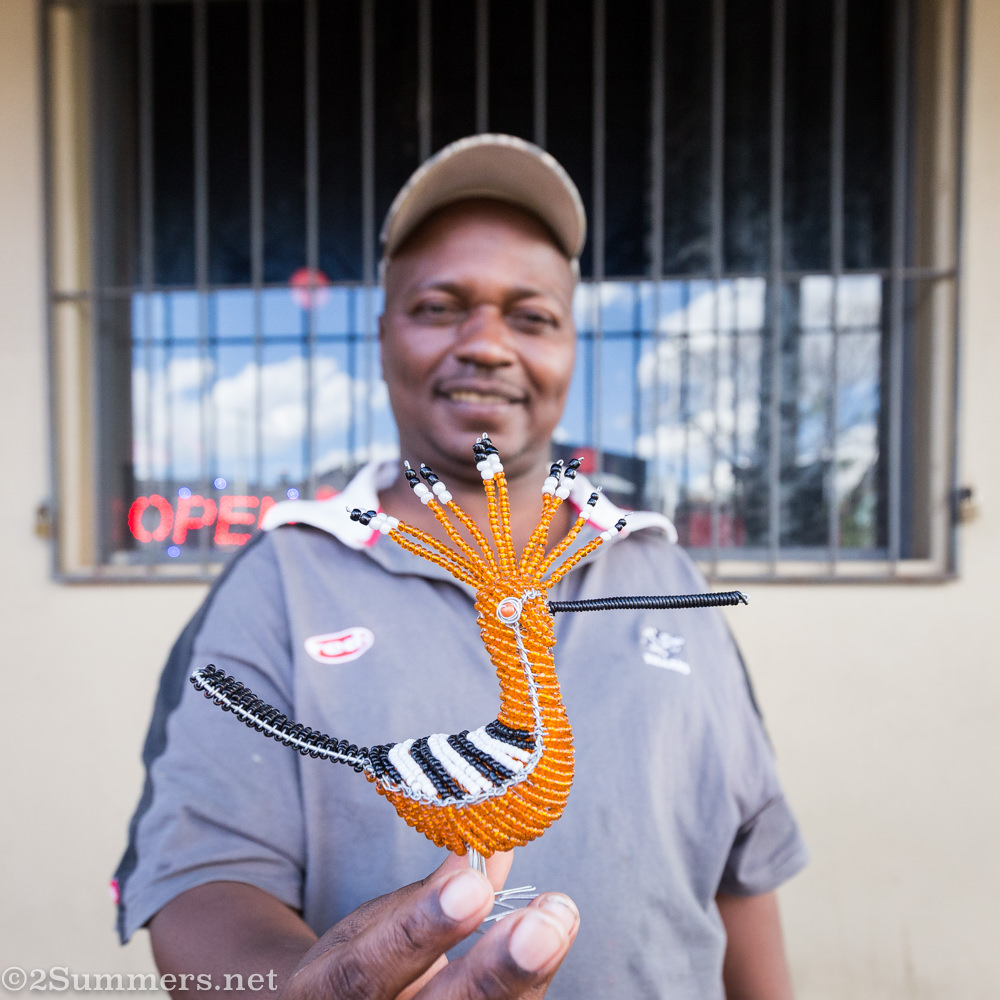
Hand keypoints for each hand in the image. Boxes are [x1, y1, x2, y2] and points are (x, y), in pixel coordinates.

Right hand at [280, 852, 578, 999]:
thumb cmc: (360, 965)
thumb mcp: (370, 925)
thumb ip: (426, 894)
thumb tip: (482, 840)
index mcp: (321, 998)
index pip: (364, 973)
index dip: (418, 932)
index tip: (472, 885)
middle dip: (495, 971)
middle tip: (543, 924)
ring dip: (527, 976)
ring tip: (558, 917)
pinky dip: (529, 985)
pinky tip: (556, 936)